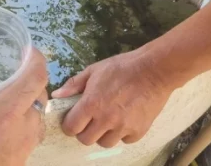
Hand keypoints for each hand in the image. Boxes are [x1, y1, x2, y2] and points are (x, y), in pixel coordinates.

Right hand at [0, 49, 48, 165]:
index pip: (37, 77)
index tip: (26, 50)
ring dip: (27, 103)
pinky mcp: (18, 163)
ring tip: (5, 95)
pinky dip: (20, 123)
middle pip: (40, 96)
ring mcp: (23, 149)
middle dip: (30, 80)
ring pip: (36, 117)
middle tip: (13, 70)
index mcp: (5, 114)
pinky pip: (28, 136)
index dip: (36, 58)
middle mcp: (22, 130)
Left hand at [51, 46, 175, 147]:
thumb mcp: (94, 70)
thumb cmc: (121, 67)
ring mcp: (123, 128)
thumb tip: (56, 95)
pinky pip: (124, 140)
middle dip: (84, 131)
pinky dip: (122, 134)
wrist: (154, 70)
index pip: (71, 128)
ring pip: (105, 143)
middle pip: (86, 140)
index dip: (70, 124)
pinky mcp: (139, 131)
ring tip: (107, 119)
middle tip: (89, 119)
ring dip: (103, 134)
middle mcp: (105, 119)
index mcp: (91, 104)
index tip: (73, 118)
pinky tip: (124, 119)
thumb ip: (73, 85)